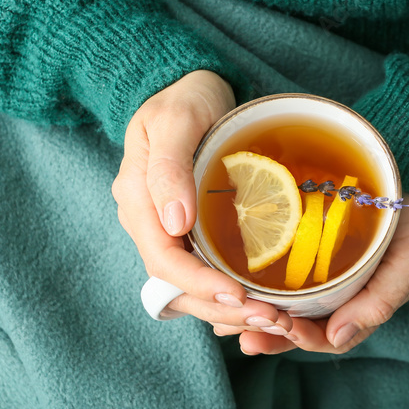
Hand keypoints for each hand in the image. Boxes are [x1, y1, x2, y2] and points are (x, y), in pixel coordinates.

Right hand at [112, 70, 295, 333]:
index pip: (162, 258)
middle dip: (218, 308)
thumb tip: (174, 223)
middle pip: (175, 285)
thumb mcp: (176, 119)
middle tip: (267, 320)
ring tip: (271, 321)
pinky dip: (228, 295)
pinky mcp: (188, 232)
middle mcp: (148, 221)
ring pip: (188, 288)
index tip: (237, 297)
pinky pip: (202, 274)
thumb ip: (169, 168)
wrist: (190, 88)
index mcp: (137, 198)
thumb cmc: (184, 98)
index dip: (198, 284)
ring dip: (226, 311)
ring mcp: (166, 229)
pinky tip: (259, 305)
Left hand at [211, 195, 408, 353]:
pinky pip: (278, 263)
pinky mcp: (307, 237)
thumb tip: (337, 337)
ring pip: (283, 299)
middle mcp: (339, 290)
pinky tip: (228, 275)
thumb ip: (382, 299)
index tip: (280, 330)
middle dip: (267, 332)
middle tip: (236, 332)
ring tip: (222, 318)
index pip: (328, 336)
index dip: (300, 339)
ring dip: (254, 311)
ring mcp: (322, 266)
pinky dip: (254, 275)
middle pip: (298, 324)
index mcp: (363, 302)